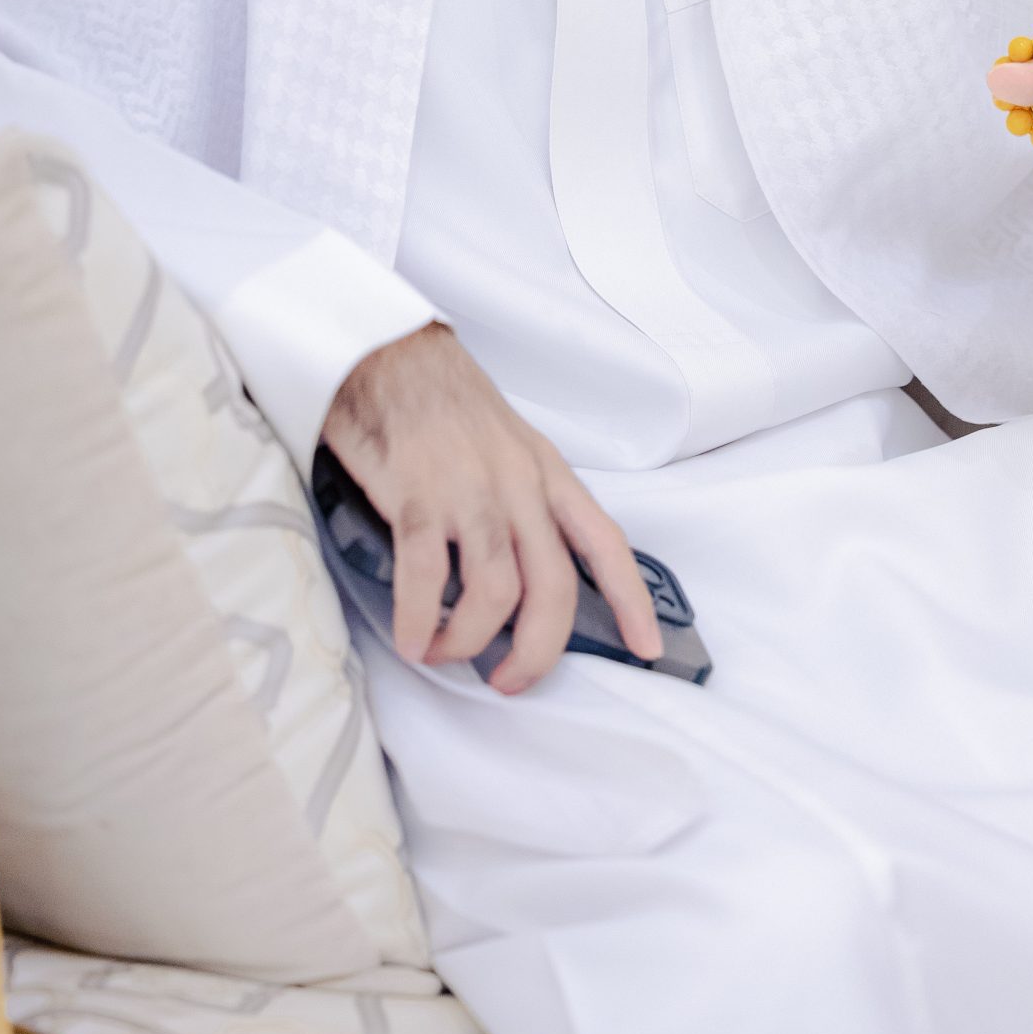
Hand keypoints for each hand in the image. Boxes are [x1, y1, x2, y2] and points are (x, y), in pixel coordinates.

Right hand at [320, 320, 662, 694]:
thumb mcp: (507, 442)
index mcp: (546, 471)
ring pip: (495, 593)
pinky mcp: (417, 496)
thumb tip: (524, 569)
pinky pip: (425, 579)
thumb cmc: (440, 400)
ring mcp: (470, 491)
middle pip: (552, 589)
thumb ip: (523, 498)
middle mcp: (519, 484)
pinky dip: (418, 621)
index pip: (605, 542)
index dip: (632, 601)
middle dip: (536, 651)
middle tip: (509, 681)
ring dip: (469, 641)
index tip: (646, 648)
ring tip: (443, 652)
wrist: (386, 352)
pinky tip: (410, 637)